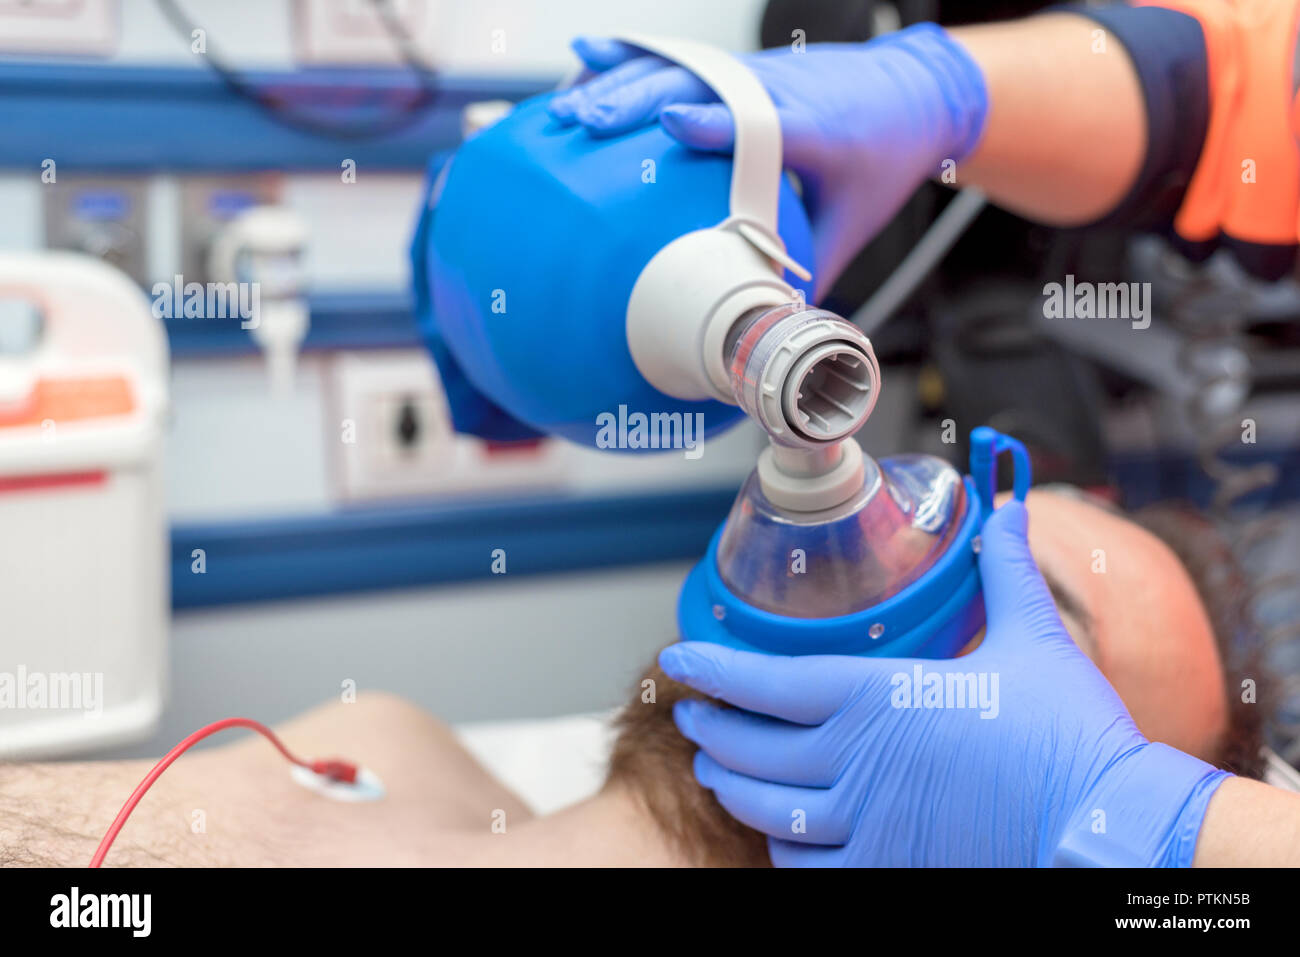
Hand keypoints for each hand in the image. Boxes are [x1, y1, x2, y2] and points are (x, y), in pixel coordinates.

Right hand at [549, 24, 988, 297]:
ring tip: (569, 109)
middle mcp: (781, 88)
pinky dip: (631, 60)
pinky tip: (586, 62)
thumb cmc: (886, 158)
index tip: (674, 123)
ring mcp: (757, 70)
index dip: (717, 121)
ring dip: (622, 83)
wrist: (915, 89)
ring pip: (682, 66)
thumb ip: (816, 269)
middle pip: (702, 83)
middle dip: (639, 100)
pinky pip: (681, 60)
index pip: (762, 120)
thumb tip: (776, 325)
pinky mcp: (742, 67)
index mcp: (819, 127)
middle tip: (587, 124)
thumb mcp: (856, 220)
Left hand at [659, 500, 1229, 865]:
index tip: (678, 661)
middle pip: (751, 747)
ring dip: (731, 786)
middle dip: (711, 730)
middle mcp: (858, 760)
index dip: (714, 670)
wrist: (1108, 824)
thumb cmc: (1069, 733)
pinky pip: (808, 867)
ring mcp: (868, 823)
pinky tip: (774, 834)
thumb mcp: (1033, 638)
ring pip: (767, 810)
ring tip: (712, 771)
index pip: (767, 681)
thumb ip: (1005, 570)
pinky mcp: (889, 870)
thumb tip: (1008, 508)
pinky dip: (781, 849)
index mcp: (880, 697)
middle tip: (692, 717)